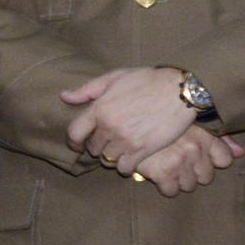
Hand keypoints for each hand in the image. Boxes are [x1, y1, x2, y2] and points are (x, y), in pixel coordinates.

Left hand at [63, 66, 194, 169]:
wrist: (180, 90)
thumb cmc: (148, 80)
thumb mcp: (115, 77)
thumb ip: (88, 89)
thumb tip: (64, 96)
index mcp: (100, 108)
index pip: (74, 133)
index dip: (73, 141)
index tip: (77, 144)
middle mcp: (109, 127)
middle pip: (93, 148)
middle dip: (97, 145)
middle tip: (107, 141)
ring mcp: (125, 140)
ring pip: (107, 159)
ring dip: (111, 156)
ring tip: (120, 149)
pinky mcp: (142, 150)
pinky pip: (124, 168)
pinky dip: (125, 167)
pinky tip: (130, 160)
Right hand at [128, 125, 244, 196]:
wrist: (127, 117)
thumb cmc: (159, 117)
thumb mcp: (190, 122)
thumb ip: (219, 138)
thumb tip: (241, 153)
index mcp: (203, 135)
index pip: (224, 159)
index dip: (211, 161)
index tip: (198, 157)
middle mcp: (194, 149)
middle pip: (206, 176)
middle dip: (193, 171)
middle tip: (177, 160)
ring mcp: (178, 162)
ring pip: (189, 185)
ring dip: (178, 179)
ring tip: (166, 165)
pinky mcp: (161, 173)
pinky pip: (171, 190)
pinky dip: (164, 185)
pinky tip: (157, 172)